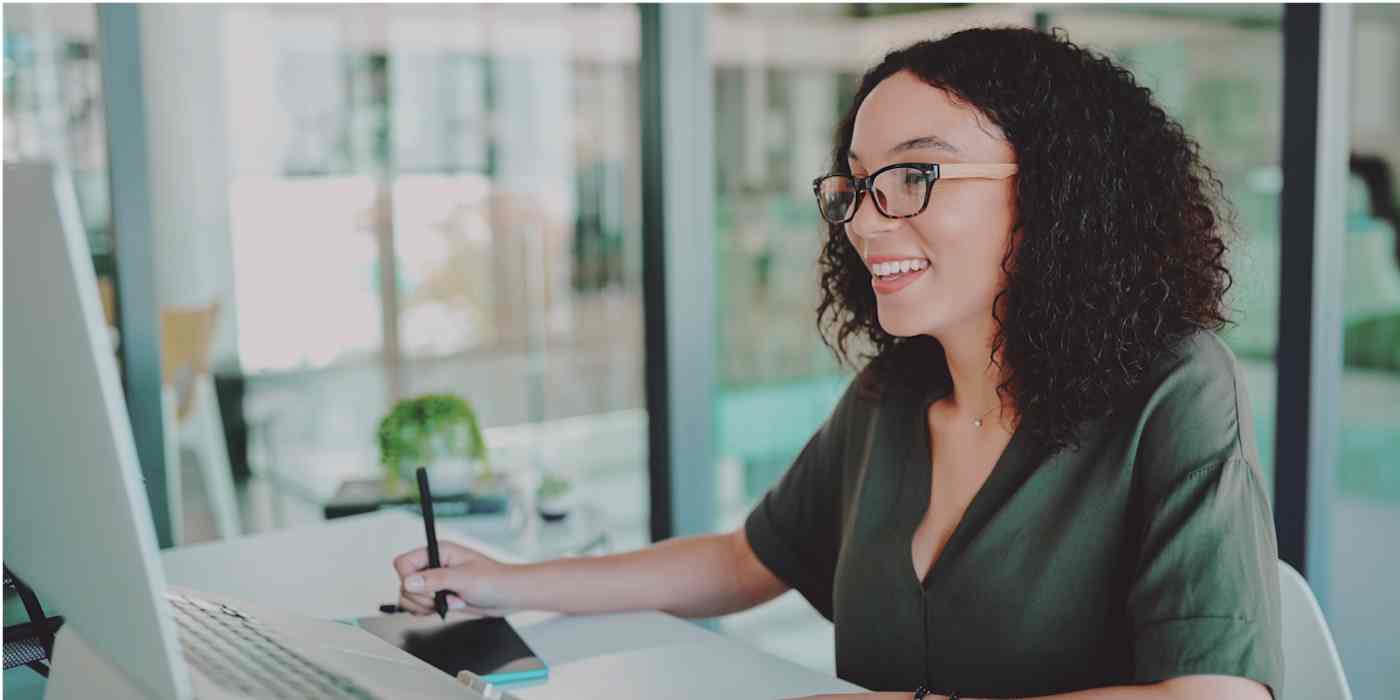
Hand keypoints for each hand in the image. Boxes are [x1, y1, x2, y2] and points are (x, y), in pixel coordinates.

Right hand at [392, 541, 514, 616]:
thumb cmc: (495, 580)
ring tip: (450, 602)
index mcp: (438, 551)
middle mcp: (434, 564)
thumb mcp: (465, 579)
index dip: (409, 579)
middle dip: (421, 597)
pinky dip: (428, 611)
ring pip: (409, 596)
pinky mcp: (439, 595)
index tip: (427, 589)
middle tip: (442, 598)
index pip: (403, 563)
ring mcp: (435, 581)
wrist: (509, 596)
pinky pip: (419, 605)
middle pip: (404, 583)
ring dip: (426, 606)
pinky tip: (447, 608)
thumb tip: (408, 582)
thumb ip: (435, 580)